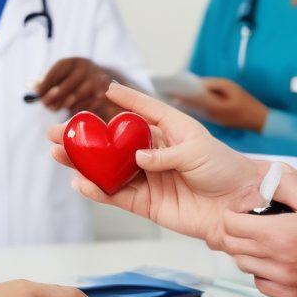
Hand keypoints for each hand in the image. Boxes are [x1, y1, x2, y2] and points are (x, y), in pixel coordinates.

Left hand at [34, 57, 113, 114]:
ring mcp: (96, 82)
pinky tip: (72, 108)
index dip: (45, 83)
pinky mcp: (102, 95)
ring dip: (62, 105)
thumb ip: (47, 81)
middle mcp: (86, 68)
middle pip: (64, 87)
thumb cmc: (78, 82)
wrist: (106, 86)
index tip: (38, 93)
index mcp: (74, 62)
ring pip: (73, 99)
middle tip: (45, 105)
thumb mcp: (64, 76)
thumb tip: (28, 84)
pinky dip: (75, 109)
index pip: (56, 71)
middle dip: (51, 98)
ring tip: (56, 107)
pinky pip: (84, 106)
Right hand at [49, 82, 260, 242]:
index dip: (125, 100)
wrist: (238, 207)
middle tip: (58, 132)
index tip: (105, 89)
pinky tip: (81, 183)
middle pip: (113, 143)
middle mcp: (153, 153)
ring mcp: (147, 179)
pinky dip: (98, 191)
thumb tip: (137, 158)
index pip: (142, 112)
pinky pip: (117, 196)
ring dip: (83, 163)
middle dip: (85, 138)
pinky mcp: (146, 204)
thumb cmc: (224, 170)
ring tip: (59, 154)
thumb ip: (164, 153)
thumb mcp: (197, 150)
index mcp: (169, 132)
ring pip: (108, 170)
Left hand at [216, 167, 296, 296]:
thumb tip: (258, 178)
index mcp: (282, 235)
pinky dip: (264, 271)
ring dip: (250, 251)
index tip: (245, 207)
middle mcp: (280, 264)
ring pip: (245, 266)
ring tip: (271, 238)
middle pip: (233, 247)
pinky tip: (282, 258)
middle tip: (256, 220)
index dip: (235, 212)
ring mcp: (287, 285)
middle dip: (239, 230)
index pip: (230, 225)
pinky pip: (262, 284)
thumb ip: (283, 183)